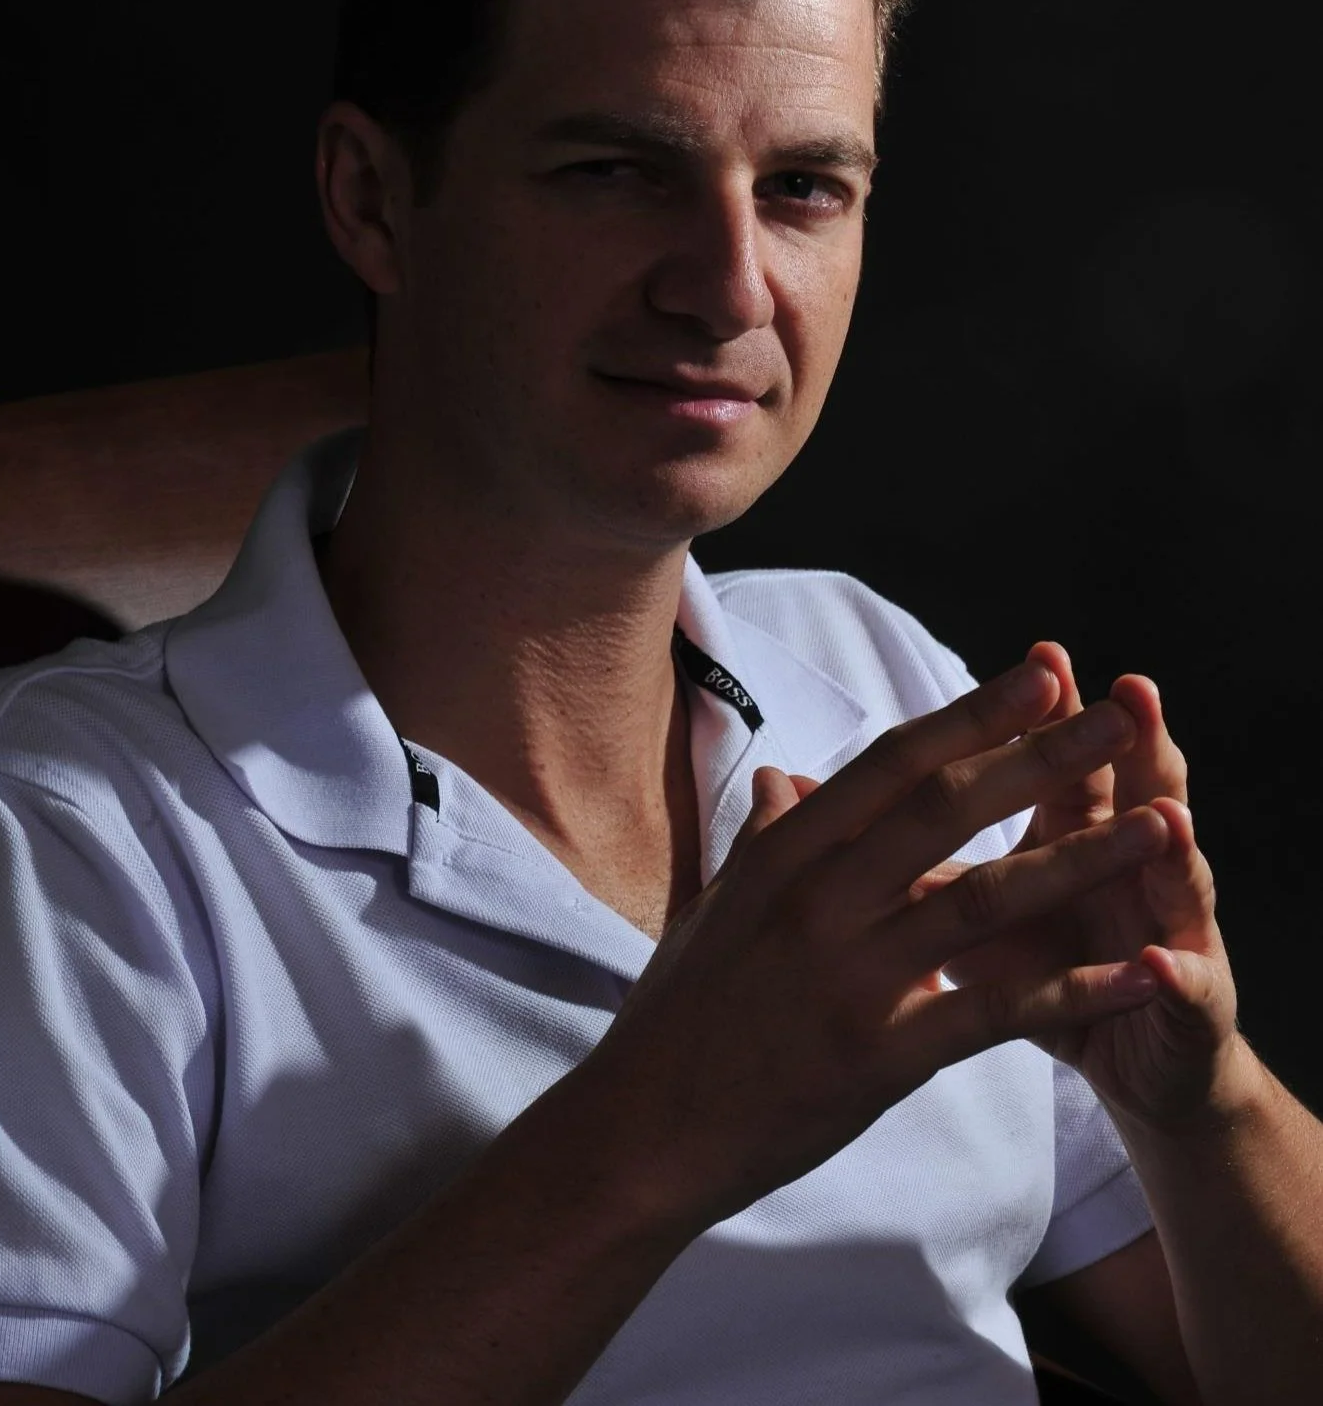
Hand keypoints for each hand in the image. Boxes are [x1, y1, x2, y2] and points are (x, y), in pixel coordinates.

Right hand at [578, 660, 1165, 1232]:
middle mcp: (818, 901)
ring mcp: (848, 978)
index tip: (1040, 674)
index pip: (892, 766)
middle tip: (1120, 714)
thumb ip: (766, 837)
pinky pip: (989, 1014)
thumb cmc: (679, 1014)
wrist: (642, 1128)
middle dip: (1041, 757)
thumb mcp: (717, 906)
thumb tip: (785, 775)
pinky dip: (1071, 992)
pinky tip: (1137, 974)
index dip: (971, 715)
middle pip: (945, 809)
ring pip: (981, 901)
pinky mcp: (875, 1057)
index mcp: (784, 857)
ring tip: (1159, 825)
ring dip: (1079, 859)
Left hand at [915, 643, 1243, 1133]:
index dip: (1052, 719)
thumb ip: (912, 850)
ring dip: (1172, 848)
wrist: (1130, 1063)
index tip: (1042, 656)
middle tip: (1131, 693)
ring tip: (1169, 813)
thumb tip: (815, 797)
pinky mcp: (1191, 1009)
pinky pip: (1186, 992)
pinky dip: (1173, 978)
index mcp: (1074, 837)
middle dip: (1132, 747)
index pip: (1063, 763)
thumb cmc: (1038, 975)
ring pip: (1178, 881)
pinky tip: (1159, 965)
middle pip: (1135, 796)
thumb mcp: (963, 914)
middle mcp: (1132, 869)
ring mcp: (1170, 934)